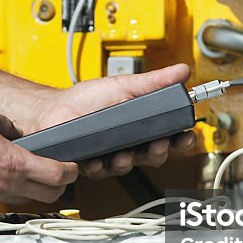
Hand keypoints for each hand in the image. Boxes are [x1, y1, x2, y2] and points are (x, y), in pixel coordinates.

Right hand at [0, 105, 78, 204]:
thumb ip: (10, 126)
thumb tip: (19, 133)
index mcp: (11, 163)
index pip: (56, 176)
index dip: (70, 171)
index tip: (72, 166)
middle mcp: (4, 184)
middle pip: (49, 195)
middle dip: (59, 185)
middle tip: (59, 172)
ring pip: (28, 200)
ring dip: (36, 190)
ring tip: (34, 173)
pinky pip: (5, 199)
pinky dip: (14, 190)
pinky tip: (6, 176)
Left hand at [27, 64, 196, 178]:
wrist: (55, 108)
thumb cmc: (87, 98)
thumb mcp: (124, 85)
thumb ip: (154, 82)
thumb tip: (182, 71)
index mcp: (141, 126)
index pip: (168, 138)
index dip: (180, 140)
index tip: (186, 136)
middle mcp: (129, 143)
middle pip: (153, 156)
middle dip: (159, 152)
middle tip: (158, 144)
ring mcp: (111, 155)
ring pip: (129, 167)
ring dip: (129, 161)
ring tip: (124, 153)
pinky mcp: (92, 164)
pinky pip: (101, 172)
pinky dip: (101, 166)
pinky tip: (99, 159)